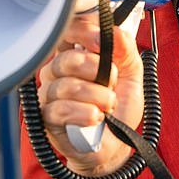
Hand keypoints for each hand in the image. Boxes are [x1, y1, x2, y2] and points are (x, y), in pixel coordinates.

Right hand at [38, 13, 143, 177]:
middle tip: (113, 81)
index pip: (67, 31)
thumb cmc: (118, 110)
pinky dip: (83, 113)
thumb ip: (126, 51)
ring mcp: (49, 96)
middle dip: (96, 69)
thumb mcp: (131, 76)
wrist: (116, 146)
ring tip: (109, 104)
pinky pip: (59, 110)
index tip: (102, 41)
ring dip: (96, 95)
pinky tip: (96, 117)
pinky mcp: (47, 119)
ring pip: (66, 86)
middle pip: (65, 59)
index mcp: (74, 56)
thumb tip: (115, 31)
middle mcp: (57, 73)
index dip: (83, 31)